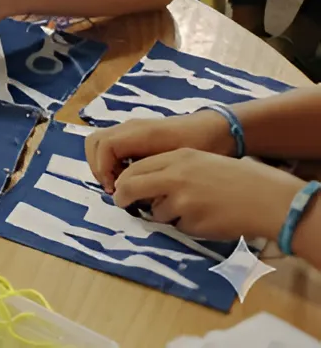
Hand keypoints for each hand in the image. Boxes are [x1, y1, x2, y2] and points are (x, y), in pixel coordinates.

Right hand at [85, 109, 235, 193]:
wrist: (215, 131)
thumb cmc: (200, 147)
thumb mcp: (179, 165)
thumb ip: (153, 176)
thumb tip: (132, 193)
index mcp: (139, 133)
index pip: (104, 146)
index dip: (103, 170)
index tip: (116, 191)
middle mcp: (130, 128)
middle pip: (94, 142)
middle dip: (97, 168)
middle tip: (114, 190)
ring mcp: (131, 130)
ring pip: (100, 144)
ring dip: (102, 165)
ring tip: (120, 186)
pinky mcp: (135, 136)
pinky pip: (111, 146)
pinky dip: (111, 163)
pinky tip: (129, 179)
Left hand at [113, 148, 299, 242]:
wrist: (264, 198)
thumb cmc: (234, 177)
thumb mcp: (199, 161)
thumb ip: (172, 168)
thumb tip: (145, 183)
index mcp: (177, 158)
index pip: (137, 168)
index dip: (124, 180)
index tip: (120, 187)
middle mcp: (175, 177)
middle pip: (132, 187)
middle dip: (123, 196)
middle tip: (121, 203)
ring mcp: (183, 201)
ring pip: (156, 211)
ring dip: (163, 214)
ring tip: (190, 209)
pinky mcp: (193, 223)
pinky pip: (178, 226)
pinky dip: (185, 225)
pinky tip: (205, 219)